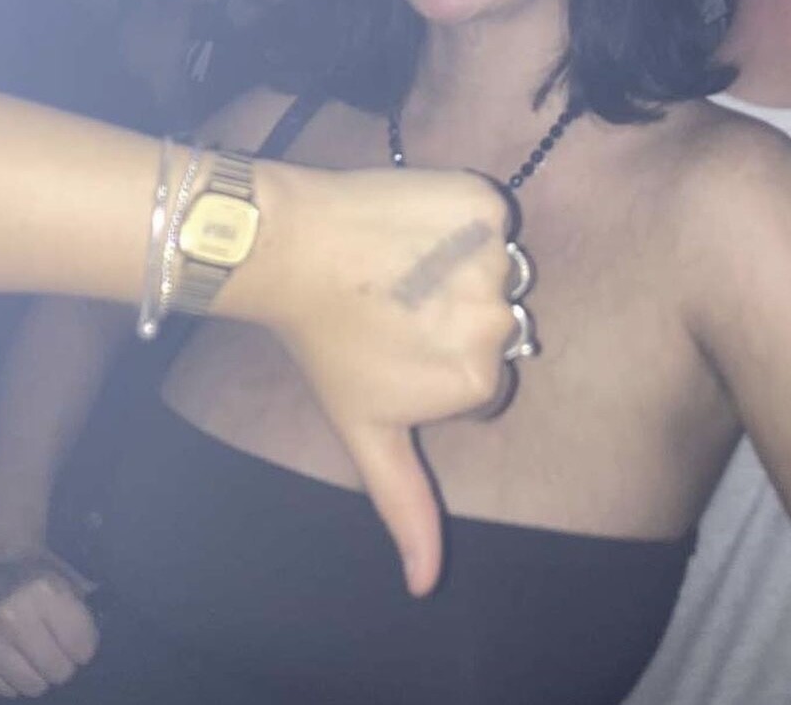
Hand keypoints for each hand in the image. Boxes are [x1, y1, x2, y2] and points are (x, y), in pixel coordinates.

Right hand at [0, 550, 97, 696]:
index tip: (81, 647)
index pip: (79, 644)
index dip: (85, 650)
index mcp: (44, 590)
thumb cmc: (39, 573)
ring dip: (40, 678)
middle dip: (64, 666)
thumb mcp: (70, 582)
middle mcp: (10, 613)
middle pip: (56, 669)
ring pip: (30, 685)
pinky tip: (17, 664)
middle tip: (61, 657)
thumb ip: (82, 615)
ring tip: (40, 663)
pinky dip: (13, 683)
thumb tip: (88, 651)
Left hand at [233, 165, 520, 596]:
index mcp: (479, 379)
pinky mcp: (485, 202)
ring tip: (403, 265)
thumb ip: (407, 505)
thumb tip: (425, 587)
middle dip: (456, 316)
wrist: (290, 250)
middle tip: (398, 304)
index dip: (441, 363)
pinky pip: (492, 216)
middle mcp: (500, 320)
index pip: (487, 376)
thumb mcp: (367, 433)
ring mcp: (495, 256)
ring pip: (497, 268)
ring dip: (460, 264)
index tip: (398, 347)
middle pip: (499, 323)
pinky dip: (462, 216)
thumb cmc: (326, 346)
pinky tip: (417, 226)